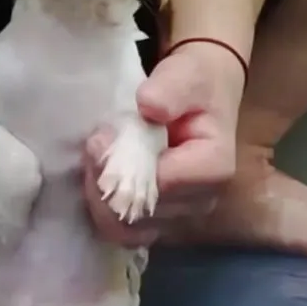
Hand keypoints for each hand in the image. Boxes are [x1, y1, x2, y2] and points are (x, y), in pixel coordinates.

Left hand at [85, 41, 245, 246]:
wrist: (201, 94)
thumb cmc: (194, 84)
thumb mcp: (185, 75)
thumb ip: (169, 89)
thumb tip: (150, 106)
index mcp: (214, 168)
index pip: (161, 185)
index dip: (124, 166)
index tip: (101, 136)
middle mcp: (201, 201)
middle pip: (141, 213)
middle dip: (106, 182)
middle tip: (92, 146)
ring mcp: (179, 216)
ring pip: (126, 229)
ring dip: (100, 197)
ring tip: (94, 161)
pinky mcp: (159, 221)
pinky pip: (122, 230)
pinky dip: (103, 207)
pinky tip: (98, 176)